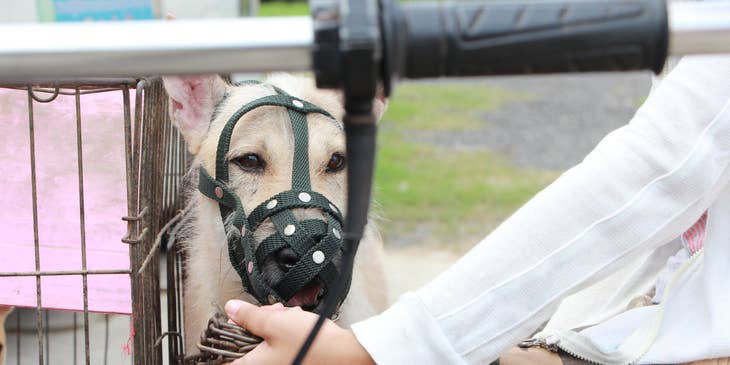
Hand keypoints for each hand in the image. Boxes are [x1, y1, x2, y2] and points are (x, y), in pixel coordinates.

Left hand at [224, 300, 375, 364]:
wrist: (346, 355)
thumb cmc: (311, 344)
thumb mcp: (274, 322)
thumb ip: (248, 316)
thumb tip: (231, 309)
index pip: (223, 361)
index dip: (221, 343)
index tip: (225, 330)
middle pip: (245, 345)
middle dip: (255, 324)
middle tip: (268, 312)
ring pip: (263, 343)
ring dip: (272, 325)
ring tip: (288, 315)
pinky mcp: (292, 361)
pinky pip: (278, 347)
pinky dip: (283, 333)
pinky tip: (295, 322)